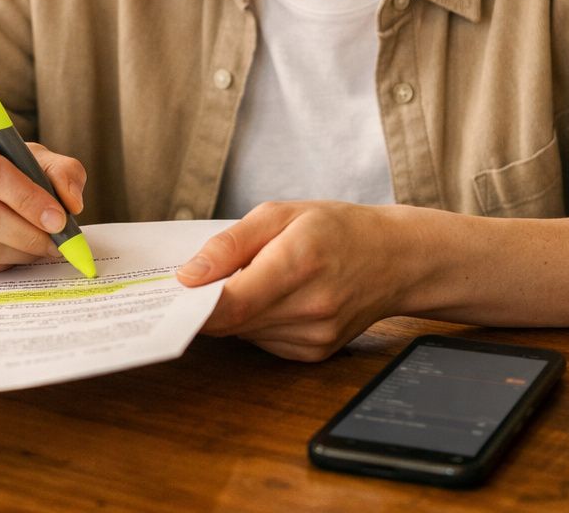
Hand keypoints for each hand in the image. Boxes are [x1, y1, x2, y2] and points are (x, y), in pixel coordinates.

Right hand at [0, 120, 86, 272]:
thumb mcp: (23, 153)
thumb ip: (58, 169)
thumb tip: (72, 202)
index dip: (27, 198)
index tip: (59, 218)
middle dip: (27, 232)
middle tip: (56, 242)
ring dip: (18, 251)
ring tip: (42, 248)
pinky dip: (1, 262)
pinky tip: (15, 251)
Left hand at [179, 201, 412, 361]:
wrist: (396, 260)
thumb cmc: (337, 228)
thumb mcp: (279, 214)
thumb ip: (229, 245)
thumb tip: (188, 276)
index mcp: (298, 264)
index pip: (231, 304)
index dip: (194, 303)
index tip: (172, 292)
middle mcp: (309, 308)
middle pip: (232, 321)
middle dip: (211, 301)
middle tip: (205, 278)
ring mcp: (314, 337)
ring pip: (244, 334)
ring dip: (236, 311)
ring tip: (257, 278)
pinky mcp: (314, 354)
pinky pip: (263, 341)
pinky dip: (256, 322)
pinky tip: (276, 298)